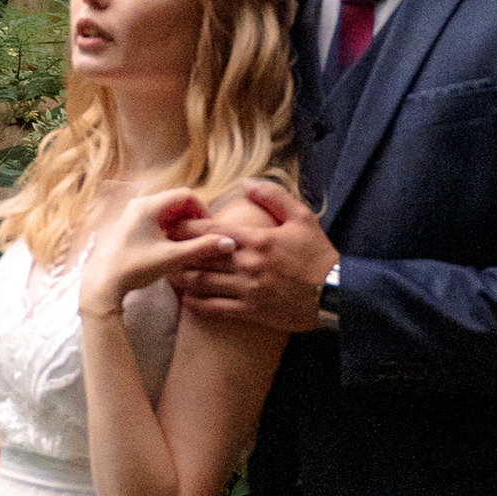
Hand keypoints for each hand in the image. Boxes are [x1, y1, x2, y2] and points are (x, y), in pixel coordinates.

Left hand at [80, 186, 212, 318]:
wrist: (103, 283)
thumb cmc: (135, 268)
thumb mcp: (172, 258)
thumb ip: (201, 248)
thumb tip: (229, 242)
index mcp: (149, 205)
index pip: (186, 195)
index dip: (202, 210)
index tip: (209, 230)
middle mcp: (140, 204)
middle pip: (176, 202)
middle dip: (192, 218)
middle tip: (201, 238)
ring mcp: (133, 214)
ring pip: (166, 211)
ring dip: (181, 224)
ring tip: (188, 244)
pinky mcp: (130, 225)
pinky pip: (156, 219)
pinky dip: (168, 229)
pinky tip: (172, 247)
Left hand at [173, 182, 337, 336]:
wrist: (335, 295)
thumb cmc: (319, 255)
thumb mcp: (302, 218)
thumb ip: (273, 197)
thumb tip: (246, 183)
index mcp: (257, 239)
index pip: (212, 229)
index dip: (188, 226)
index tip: (173, 223)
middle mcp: (247, 264)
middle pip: (200, 256)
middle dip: (177, 250)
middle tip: (160, 247)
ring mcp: (247, 289)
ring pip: (202, 283)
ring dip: (181, 277)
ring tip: (167, 272)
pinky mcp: (250, 311)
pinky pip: (213, 308)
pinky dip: (195, 304)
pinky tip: (186, 300)